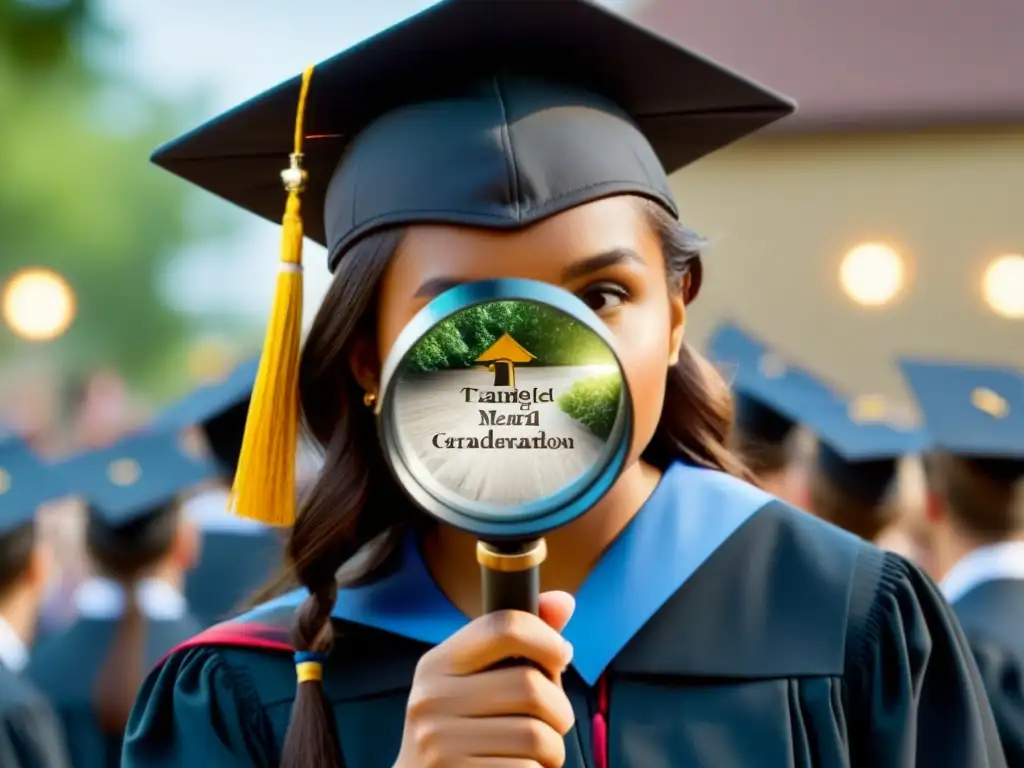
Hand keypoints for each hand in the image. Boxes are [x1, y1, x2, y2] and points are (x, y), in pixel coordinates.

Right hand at [395, 591, 576, 767]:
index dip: (547, 639)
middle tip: (552, 719)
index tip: (560, 658)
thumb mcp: (477, 679)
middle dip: (559, 708)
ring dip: (553, 748)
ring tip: (537, 752)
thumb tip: (564, 601)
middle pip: (532, 686)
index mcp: (438, 663)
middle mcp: (432, 699)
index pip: (504, 626)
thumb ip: (519, 641)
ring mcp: (440, 744)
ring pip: (538, 736)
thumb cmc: (461, 728)